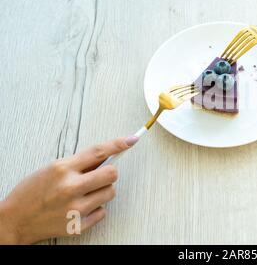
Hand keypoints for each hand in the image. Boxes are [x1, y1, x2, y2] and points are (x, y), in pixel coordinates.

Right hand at [0, 136, 137, 243]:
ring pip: (110, 193)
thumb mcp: (53, 168)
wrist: (15, 220)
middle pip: (112, 174)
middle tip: (98, 176)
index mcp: (63, 169)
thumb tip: (107, 155)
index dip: (118, 144)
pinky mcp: (78, 225)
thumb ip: (80, 163)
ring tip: (85, 193)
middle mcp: (70, 188)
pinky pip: (102, 212)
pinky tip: (80, 208)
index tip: (131, 140)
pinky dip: (95, 209)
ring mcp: (75, 209)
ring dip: (102, 191)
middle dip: (109, 173)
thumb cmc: (33, 191)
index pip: (98, 152)